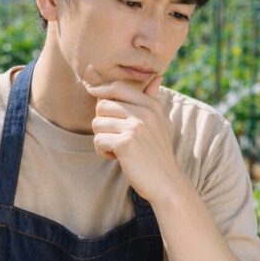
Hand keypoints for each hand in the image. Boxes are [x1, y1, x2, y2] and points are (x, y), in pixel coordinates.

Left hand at [87, 77, 186, 203]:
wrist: (167, 183)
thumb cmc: (159, 153)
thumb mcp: (162, 123)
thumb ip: (153, 100)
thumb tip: (155, 77)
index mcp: (152, 106)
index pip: (118, 87)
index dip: (102, 89)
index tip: (93, 93)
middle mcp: (145, 113)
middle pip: (103, 105)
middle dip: (102, 121)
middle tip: (114, 135)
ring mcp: (136, 128)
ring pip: (98, 123)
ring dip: (102, 138)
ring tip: (116, 148)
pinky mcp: (125, 144)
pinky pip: (98, 140)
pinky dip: (102, 151)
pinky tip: (116, 157)